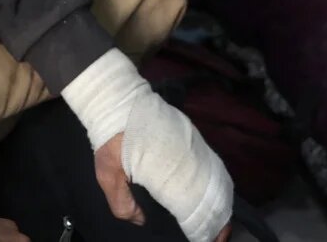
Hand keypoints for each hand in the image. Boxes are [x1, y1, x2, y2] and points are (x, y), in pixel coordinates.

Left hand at [95, 136, 232, 241]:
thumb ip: (123, 204)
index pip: (197, 207)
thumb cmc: (111, 139)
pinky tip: (207, 192)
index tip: (209, 239)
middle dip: (218, 217)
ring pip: (216, 178)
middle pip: (215, 194)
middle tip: (215, 235)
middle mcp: (189, 160)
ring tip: (214, 218)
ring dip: (218, 199)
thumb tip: (141, 219)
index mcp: (170, 173)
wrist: (118, 100)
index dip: (206, 227)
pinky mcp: (192, 136)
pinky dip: (213, 181)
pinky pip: (210, 163)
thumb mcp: (108, 175)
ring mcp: (193, 146)